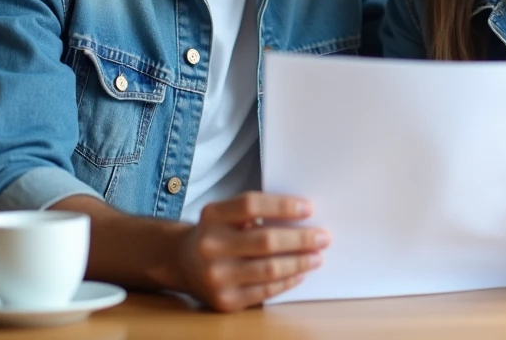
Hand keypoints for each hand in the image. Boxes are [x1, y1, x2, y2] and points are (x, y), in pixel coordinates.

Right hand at [176, 192, 328, 310]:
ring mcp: (216, 276)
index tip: (308, 208)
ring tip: (317, 256)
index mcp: (212, 216)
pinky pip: (265, 291)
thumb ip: (255, 212)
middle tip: (323, 237)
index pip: (251, 205)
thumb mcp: (225, 214)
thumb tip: (302, 218)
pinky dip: (287, 281)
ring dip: (300, 262)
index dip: (282, 205)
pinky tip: (300, 273)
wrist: (182, 263)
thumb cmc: (216, 232)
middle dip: (301, 239)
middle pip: (266, 240)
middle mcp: (210, 246)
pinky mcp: (224, 300)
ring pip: (269, 269)